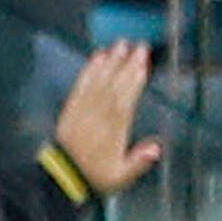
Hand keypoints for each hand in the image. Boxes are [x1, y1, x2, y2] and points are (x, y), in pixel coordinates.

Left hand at [45, 39, 159, 192]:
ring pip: (98, 81)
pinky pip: (82, 84)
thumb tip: (157, 148)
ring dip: (110, 61)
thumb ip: (139, 161)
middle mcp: (98, 115)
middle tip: (137, 45)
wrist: (64, 176)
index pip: (126, 98)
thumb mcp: (122, 176)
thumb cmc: (99, 176)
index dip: (135, 78)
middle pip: (114, 84)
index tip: (143, 61)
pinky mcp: (73, 106)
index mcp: (113, 130)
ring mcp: (84, 109)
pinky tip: (97, 56)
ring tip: (120, 44)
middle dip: (126, 63)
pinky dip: (90, 69)